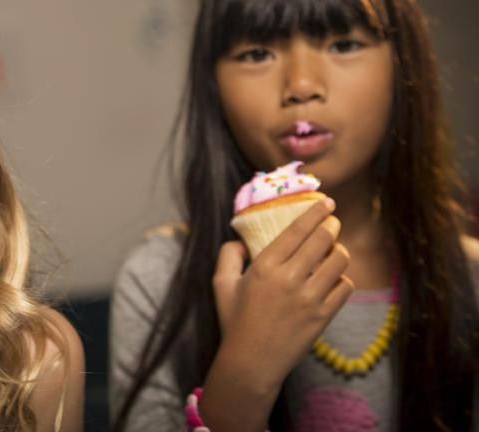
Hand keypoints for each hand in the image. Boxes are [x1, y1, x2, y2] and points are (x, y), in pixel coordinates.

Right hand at [213, 197, 353, 391]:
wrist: (251, 363)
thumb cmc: (234, 320)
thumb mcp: (221, 284)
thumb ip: (228, 255)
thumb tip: (243, 241)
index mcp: (263, 266)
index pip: (298, 229)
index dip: (316, 211)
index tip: (327, 202)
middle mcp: (288, 278)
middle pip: (323, 239)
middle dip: (331, 225)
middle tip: (332, 221)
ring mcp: (309, 298)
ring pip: (339, 260)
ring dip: (338, 250)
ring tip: (333, 251)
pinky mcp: (323, 316)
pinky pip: (345, 286)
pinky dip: (341, 278)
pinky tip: (332, 279)